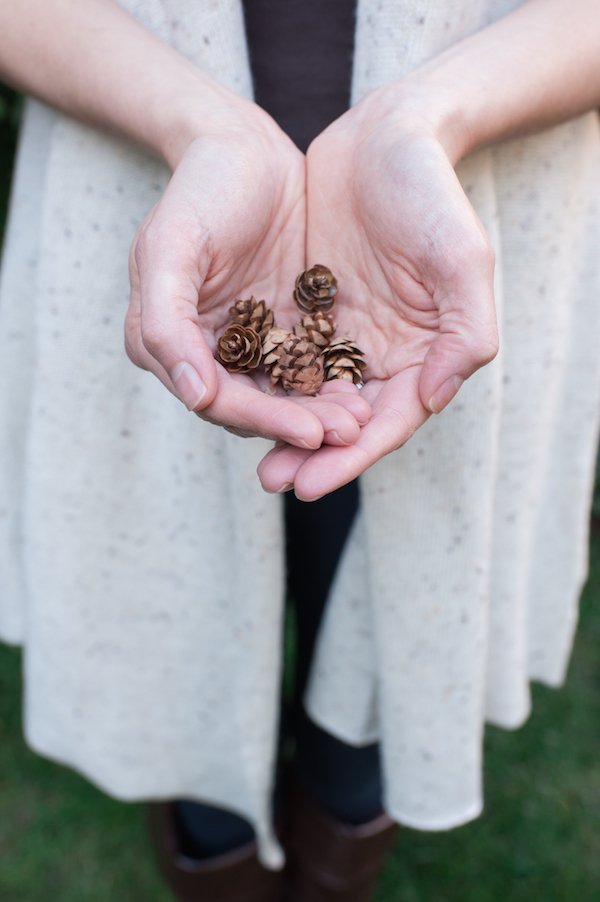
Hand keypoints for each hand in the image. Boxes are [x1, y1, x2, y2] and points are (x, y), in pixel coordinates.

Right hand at [125, 98, 369, 449]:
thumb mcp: (170, 246)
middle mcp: (206, 353)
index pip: (216, 399)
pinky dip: (334, 382)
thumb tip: (192, 395)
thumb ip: (165, 322)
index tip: (310, 432)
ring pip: (285, 394)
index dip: (262, 420)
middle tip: (348, 432)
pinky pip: (311, 366)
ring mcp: (248, 344)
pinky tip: (367, 391)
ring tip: (362, 421)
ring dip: (321, 412)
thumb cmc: (201, 190)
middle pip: (253, 407)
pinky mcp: (285, 330)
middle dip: (299, 424)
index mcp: (168, 343)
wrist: (245, 149)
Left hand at [258, 87, 497, 497]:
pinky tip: (230, 399)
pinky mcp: (303, 314)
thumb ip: (463, 333)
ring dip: (278, 429)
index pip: (385, 424)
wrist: (385, 137)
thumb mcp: (461, 258)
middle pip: (341, 423)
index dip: (349, 459)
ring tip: (251, 456)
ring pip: (304, 399)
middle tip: (273, 480)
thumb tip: (433, 399)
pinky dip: (258, 382)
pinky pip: (276, 357)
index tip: (309, 484)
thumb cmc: (430, 193)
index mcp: (420, 356)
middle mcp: (379, 357)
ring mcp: (338, 337)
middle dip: (307, 455)